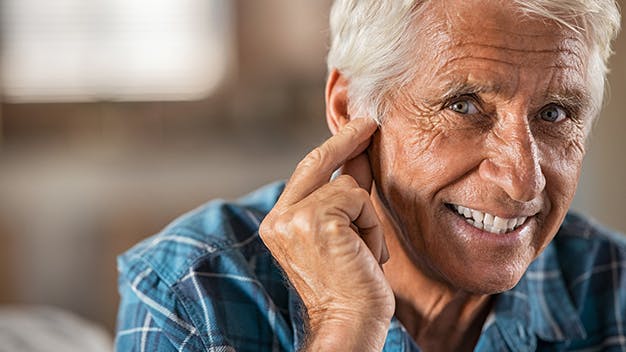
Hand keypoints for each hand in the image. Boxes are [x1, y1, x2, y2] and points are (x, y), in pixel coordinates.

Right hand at [259, 118, 393, 350]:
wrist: (348, 322)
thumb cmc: (349, 284)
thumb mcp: (343, 234)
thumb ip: (344, 194)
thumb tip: (358, 156)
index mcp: (279, 222)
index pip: (306, 172)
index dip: (333, 147)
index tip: (355, 128)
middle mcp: (278, 218)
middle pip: (317, 162)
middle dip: (347, 139)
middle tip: (368, 122)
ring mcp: (295, 218)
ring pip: (348, 186)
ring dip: (367, 218)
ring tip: (365, 252)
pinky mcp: (317, 220)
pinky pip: (359, 200)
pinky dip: (372, 227)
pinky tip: (367, 254)